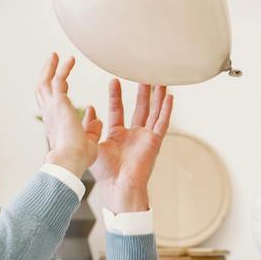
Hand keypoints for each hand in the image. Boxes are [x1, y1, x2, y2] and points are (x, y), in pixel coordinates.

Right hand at [36, 54, 100, 176]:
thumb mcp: (88, 142)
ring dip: (50, 68)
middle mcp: (49, 114)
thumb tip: (98, 120)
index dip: (54, 92)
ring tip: (56, 56)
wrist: (71, 161)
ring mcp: (51, 108)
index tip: (60, 82)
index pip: (51, 104)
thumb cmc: (78, 159)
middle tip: (52, 62)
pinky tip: (71, 60)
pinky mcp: (58, 102)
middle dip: (46, 74)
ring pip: (44, 82)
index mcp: (54, 124)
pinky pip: (58, 79)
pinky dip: (63, 68)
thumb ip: (91, 130)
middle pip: (42, 89)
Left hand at [93, 80, 172, 213]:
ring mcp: (146, 138)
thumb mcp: (93, 143)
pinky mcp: (154, 142)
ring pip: (154, 112)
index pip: (119, 110)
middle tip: (144, 74)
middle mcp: (134, 135)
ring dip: (157, 96)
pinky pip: (162, 123)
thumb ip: (91, 126)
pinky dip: (166, 110)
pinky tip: (169, 97)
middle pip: (140, 108)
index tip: (114, 80)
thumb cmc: (105, 172)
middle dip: (142, 91)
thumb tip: (91, 109)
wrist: (117, 185)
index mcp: (118, 136)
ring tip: (160, 79)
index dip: (116, 96)